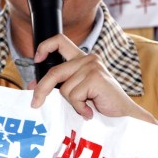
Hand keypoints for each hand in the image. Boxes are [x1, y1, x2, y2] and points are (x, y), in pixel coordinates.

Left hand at [30, 34, 157, 122]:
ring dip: (71, 104)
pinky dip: (80, 108)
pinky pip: (74, 96)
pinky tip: (91, 111)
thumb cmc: (101, 105)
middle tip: (35, 104)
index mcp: (82, 59)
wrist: (124, 117)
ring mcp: (92, 66)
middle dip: (42, 89)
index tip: (37, 60)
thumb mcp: (76, 92)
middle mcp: (87, 59)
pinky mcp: (96, 77)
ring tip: (86, 108)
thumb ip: (59, 85)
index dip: (44, 47)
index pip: (60, 40)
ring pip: (64, 88)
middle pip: (54, 71)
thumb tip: (32, 86)